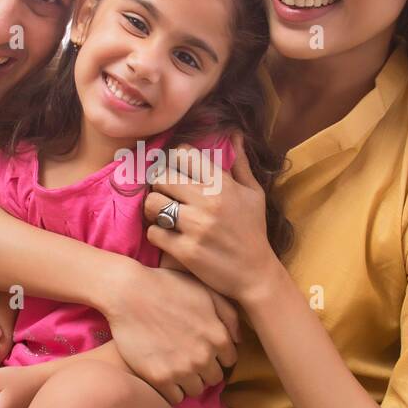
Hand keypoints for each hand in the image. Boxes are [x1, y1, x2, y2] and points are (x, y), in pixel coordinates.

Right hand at [103, 259, 240, 406]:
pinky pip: (175, 398)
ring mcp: (182, 370)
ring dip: (190, 381)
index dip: (218, 355)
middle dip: (205, 369)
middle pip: (214, 378)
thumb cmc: (168, 287)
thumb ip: (229, 316)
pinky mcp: (160, 378)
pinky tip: (165, 374)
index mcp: (218, 337)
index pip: (229, 361)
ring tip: (177, 367)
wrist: (129, 293)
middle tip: (189, 358)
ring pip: (196, 390)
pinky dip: (172, 390)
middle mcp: (204, 357)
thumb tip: (238, 340)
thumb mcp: (206, 292)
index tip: (204, 349)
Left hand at [144, 131, 284, 305]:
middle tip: (164, 193)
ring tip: (161, 213)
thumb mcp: (254, 193)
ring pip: (152, 203)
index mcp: (223, 185)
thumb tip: (234, 132)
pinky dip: (156, 234)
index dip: (174, 160)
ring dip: (152, 208)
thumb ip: (241, 162)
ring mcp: (196, 227)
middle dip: (159, 183)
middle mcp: (208, 202)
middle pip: (161, 176)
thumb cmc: (253, 230)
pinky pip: (153, 233)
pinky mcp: (185, 251)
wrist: (255, 274)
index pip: (183, 154)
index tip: (176, 170)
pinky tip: (166, 236)